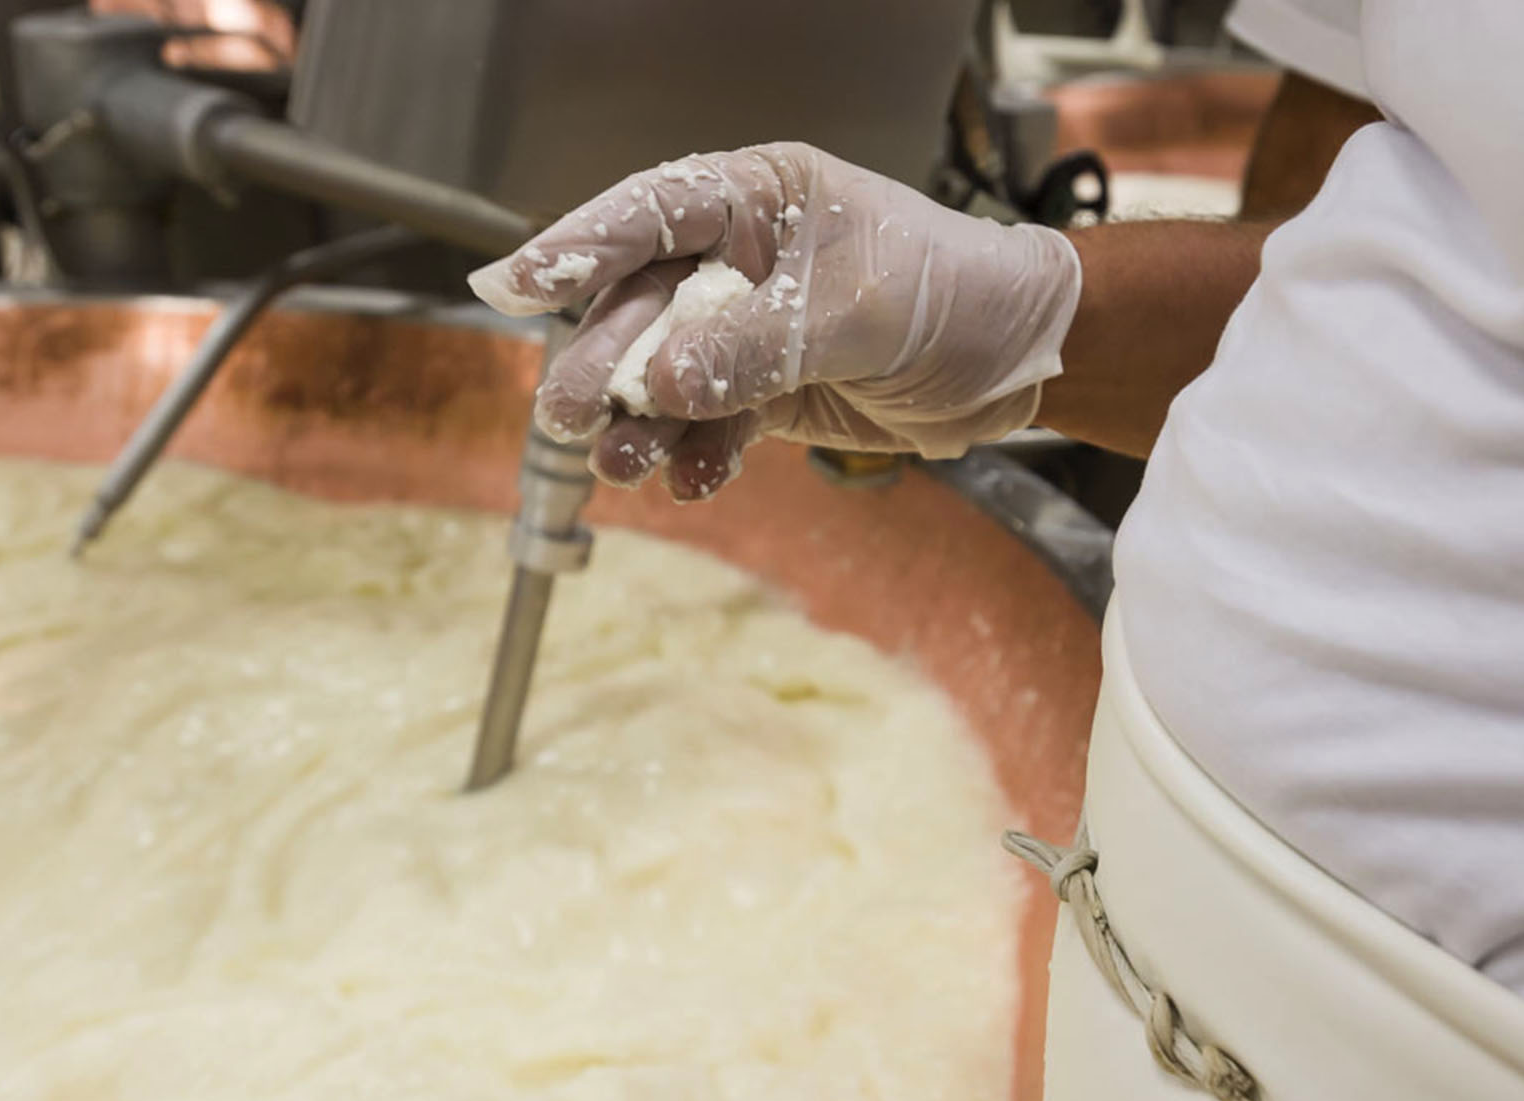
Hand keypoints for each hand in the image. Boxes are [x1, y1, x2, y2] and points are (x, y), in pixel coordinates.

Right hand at [469, 143, 1081, 499]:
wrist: (1014, 363)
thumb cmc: (954, 294)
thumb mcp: (857, 311)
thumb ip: (757, 344)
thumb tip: (665, 380)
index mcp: (760, 198)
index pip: (649, 212)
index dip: (575, 244)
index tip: (510, 282)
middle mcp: (739, 259)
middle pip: (641, 306)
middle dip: (602, 362)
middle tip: (567, 414)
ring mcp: (746, 330)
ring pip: (665, 376)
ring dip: (640, 423)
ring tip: (624, 465)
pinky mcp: (765, 392)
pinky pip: (709, 424)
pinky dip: (697, 456)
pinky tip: (694, 479)